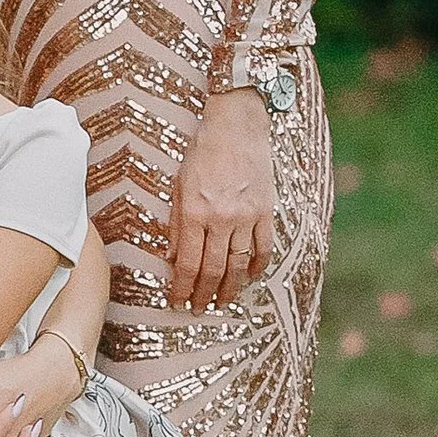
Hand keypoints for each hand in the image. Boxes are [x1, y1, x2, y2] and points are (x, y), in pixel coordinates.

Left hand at [167, 90, 275, 309]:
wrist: (236, 127)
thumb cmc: (202, 153)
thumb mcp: (178, 185)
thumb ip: (175, 223)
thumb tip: (171, 256)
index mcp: (194, 213)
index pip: (187, 263)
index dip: (182, 287)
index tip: (178, 301)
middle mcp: (221, 219)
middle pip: (213, 269)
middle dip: (204, 294)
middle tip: (199, 309)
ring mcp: (247, 217)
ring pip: (239, 264)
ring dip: (231, 288)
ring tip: (223, 301)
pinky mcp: (266, 211)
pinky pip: (264, 248)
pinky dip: (257, 267)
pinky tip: (250, 277)